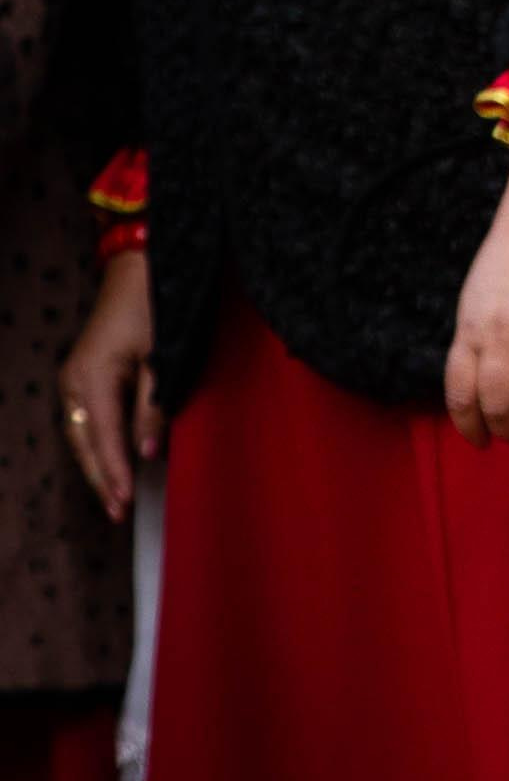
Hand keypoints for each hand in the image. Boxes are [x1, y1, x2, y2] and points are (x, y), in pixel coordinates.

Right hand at [60, 250, 159, 522]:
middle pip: (84, 443)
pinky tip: (107, 461)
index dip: (115, 474)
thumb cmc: (154, 306)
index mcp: (93, 378)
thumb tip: (147, 454)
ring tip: (114, 497)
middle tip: (118, 514)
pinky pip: (84, 419)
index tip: (124, 504)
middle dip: (100, 479)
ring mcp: (74, 377)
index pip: (104, 439)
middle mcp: (75, 381)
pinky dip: (95, 444)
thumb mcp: (163, 357)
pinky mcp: (81, 374)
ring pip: (80, 434)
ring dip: (96, 465)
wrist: (140, 267)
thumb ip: (152, 409)